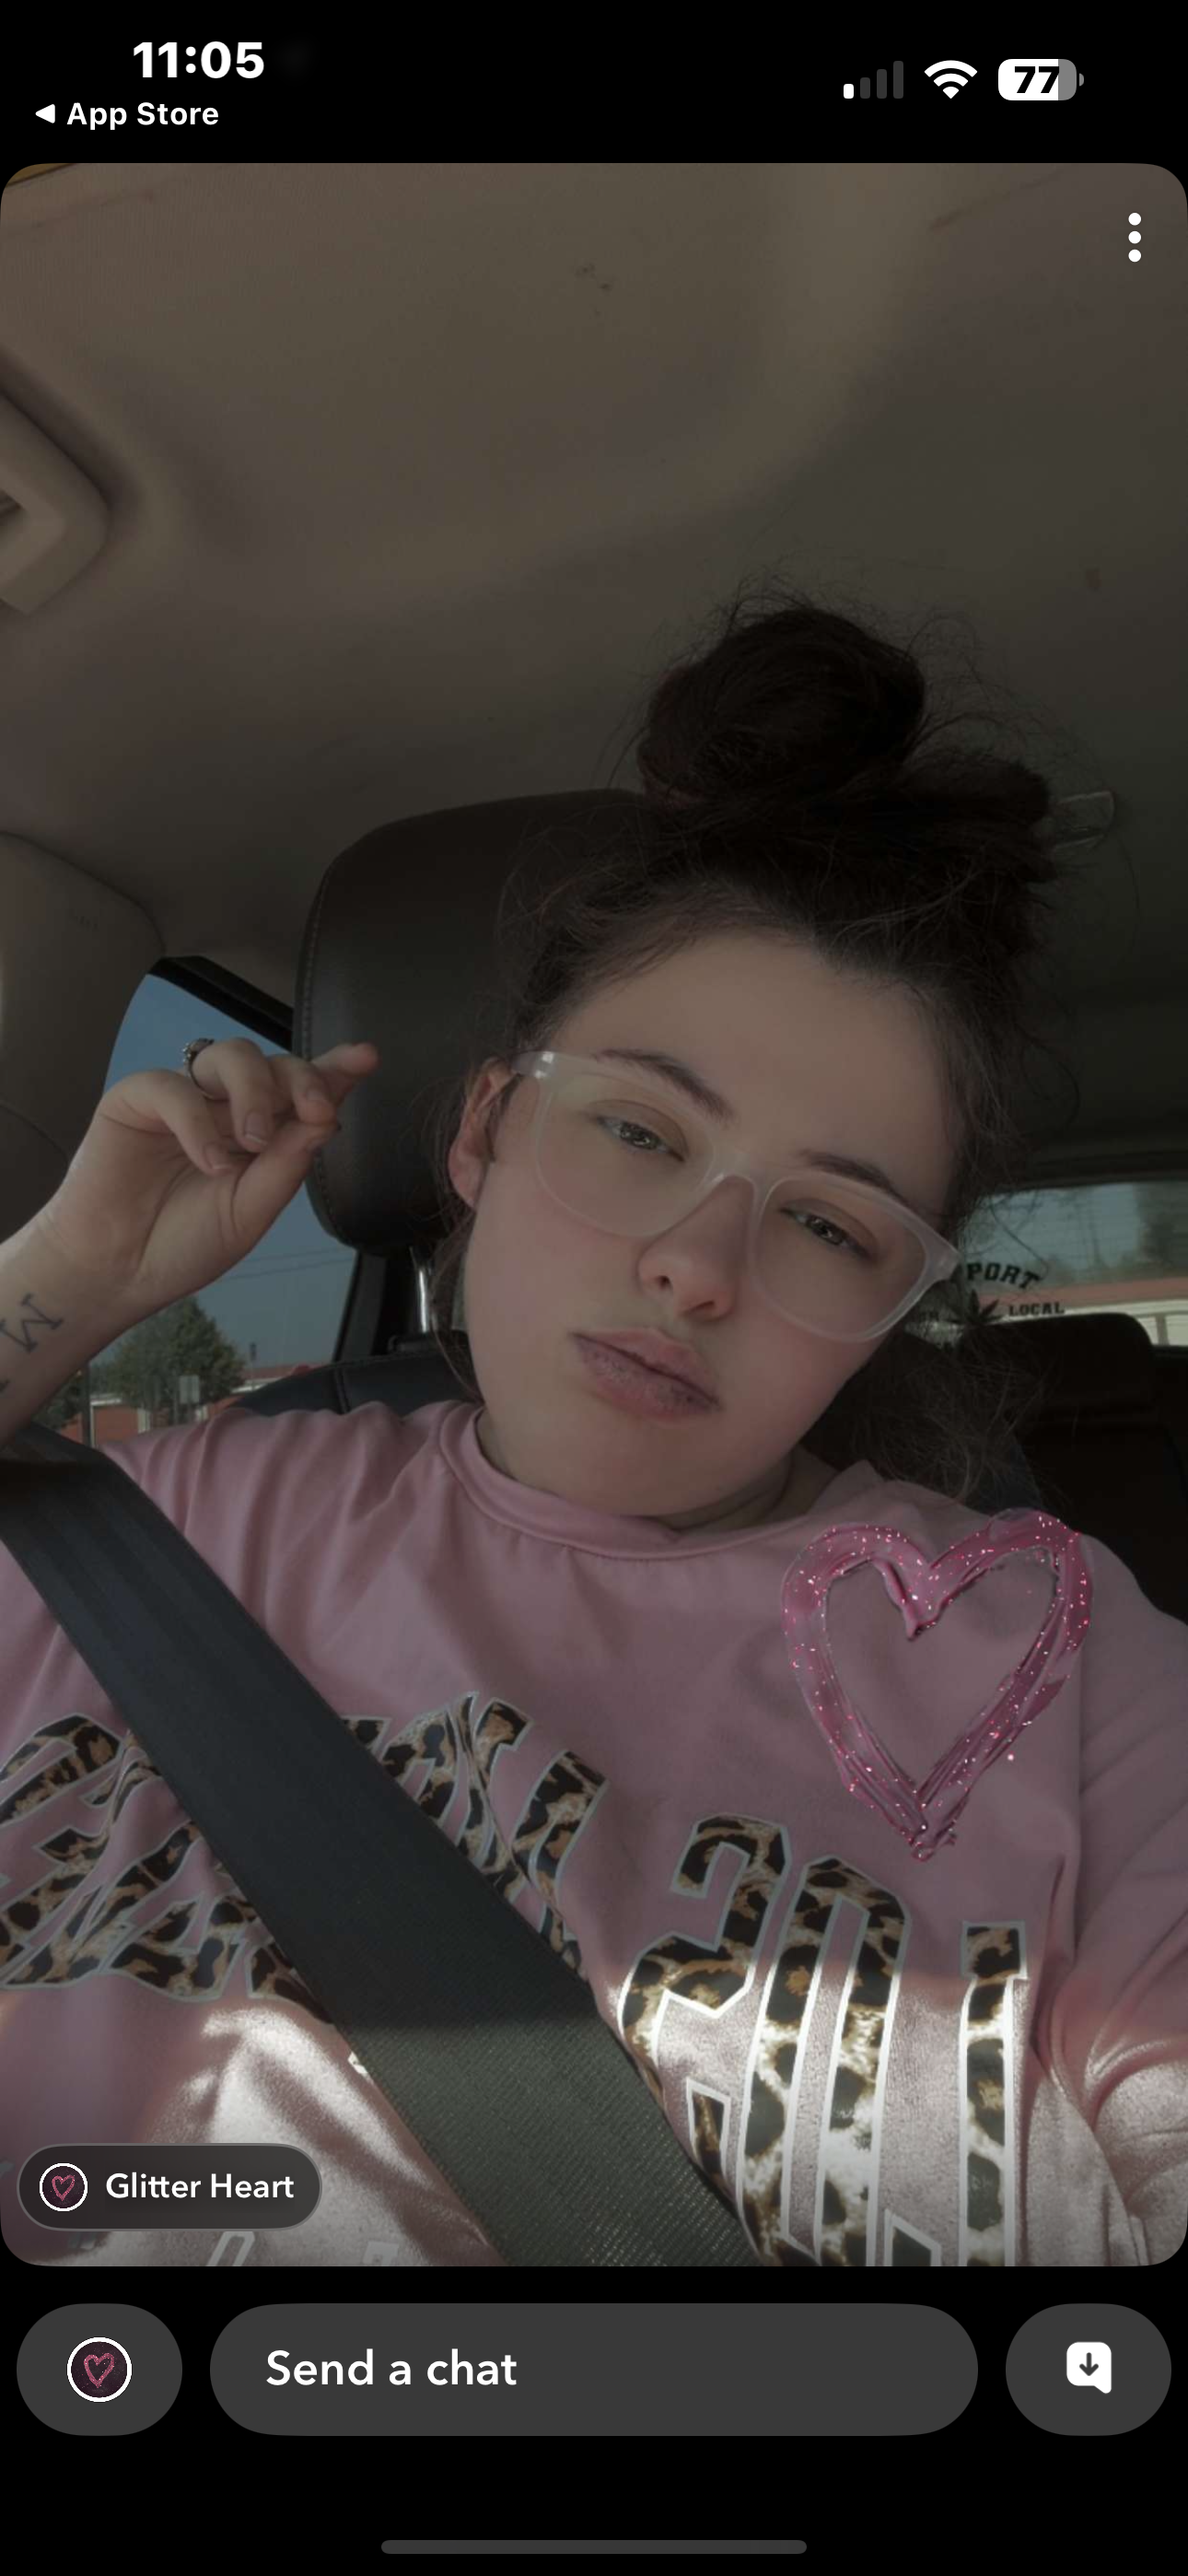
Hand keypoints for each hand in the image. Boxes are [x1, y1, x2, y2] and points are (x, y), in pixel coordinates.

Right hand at [35, 1036, 380, 1321]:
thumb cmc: (183, 1245)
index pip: (301, 1091)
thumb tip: (328, 1120)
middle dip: (303, 1080)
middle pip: (273, 1063)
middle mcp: (225, 1108)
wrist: (118, 1272)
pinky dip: (197, 1122)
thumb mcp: (250, 1212)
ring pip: (229, 1056)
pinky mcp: (136, 1101)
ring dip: (254, 1091)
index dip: (333, 1071)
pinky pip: (173, 1088)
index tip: (365, 1059)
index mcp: (261, 1133)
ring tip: (254, 1143)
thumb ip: (287, 1165)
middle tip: (315, 1112)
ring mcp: (184, 1099)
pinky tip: (208, 1162)